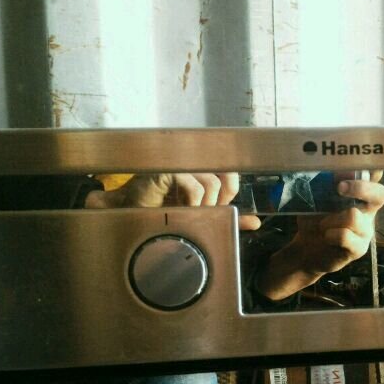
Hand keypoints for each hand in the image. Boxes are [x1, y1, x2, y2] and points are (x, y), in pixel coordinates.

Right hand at [85, 173, 260, 229]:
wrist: (127, 214)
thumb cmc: (160, 212)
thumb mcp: (201, 215)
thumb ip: (228, 216)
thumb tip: (255, 222)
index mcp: (200, 168)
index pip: (230, 174)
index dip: (229, 194)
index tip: (215, 207)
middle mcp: (192, 161)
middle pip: (226, 176)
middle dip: (219, 201)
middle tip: (200, 211)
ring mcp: (180, 163)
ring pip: (212, 185)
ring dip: (204, 206)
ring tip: (186, 212)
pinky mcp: (169, 170)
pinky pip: (195, 187)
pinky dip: (191, 204)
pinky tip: (178, 209)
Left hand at [256, 171, 383, 299]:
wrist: (307, 250)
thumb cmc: (314, 220)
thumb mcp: (315, 199)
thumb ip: (324, 184)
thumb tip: (330, 171)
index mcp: (360, 195)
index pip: (375, 176)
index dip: (373, 168)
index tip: (358, 162)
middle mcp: (368, 211)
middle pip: (380, 194)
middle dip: (360, 187)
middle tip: (340, 188)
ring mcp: (366, 230)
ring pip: (354, 216)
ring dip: (332, 219)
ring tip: (323, 224)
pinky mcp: (359, 248)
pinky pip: (345, 236)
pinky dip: (330, 234)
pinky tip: (326, 236)